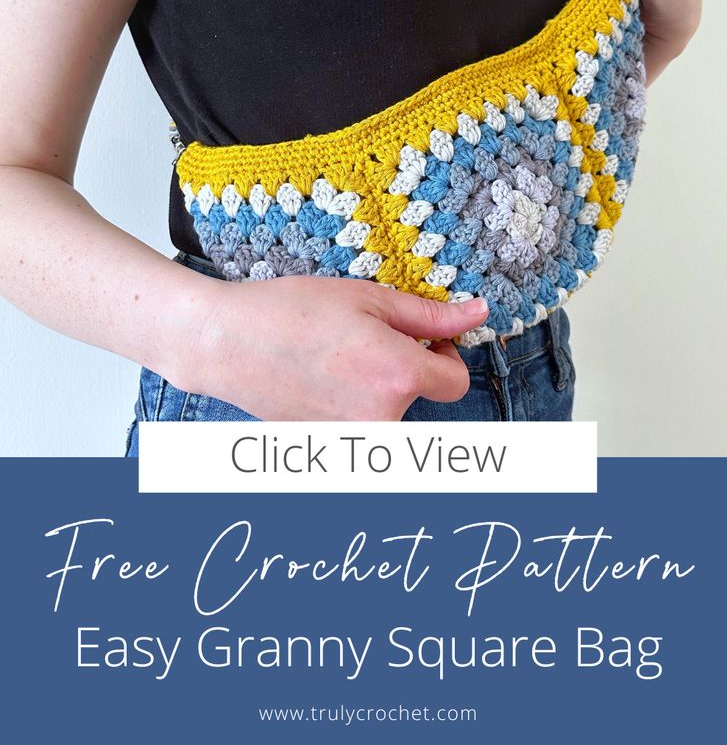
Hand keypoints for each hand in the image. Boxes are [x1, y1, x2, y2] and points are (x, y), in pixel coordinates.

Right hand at [168, 274, 489, 420]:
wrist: (224, 343)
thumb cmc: (291, 312)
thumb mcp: (367, 299)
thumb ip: (429, 314)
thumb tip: (478, 315)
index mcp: (397, 376)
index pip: (456, 383)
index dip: (447, 356)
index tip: (425, 340)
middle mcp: (381, 418)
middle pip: (421, 400)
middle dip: (406, 373)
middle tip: (366, 341)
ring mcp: (353, 440)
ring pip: (390, 415)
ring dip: (379, 392)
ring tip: (337, 361)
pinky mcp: (327, 450)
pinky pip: (360, 431)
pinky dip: (350, 407)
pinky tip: (320, 381)